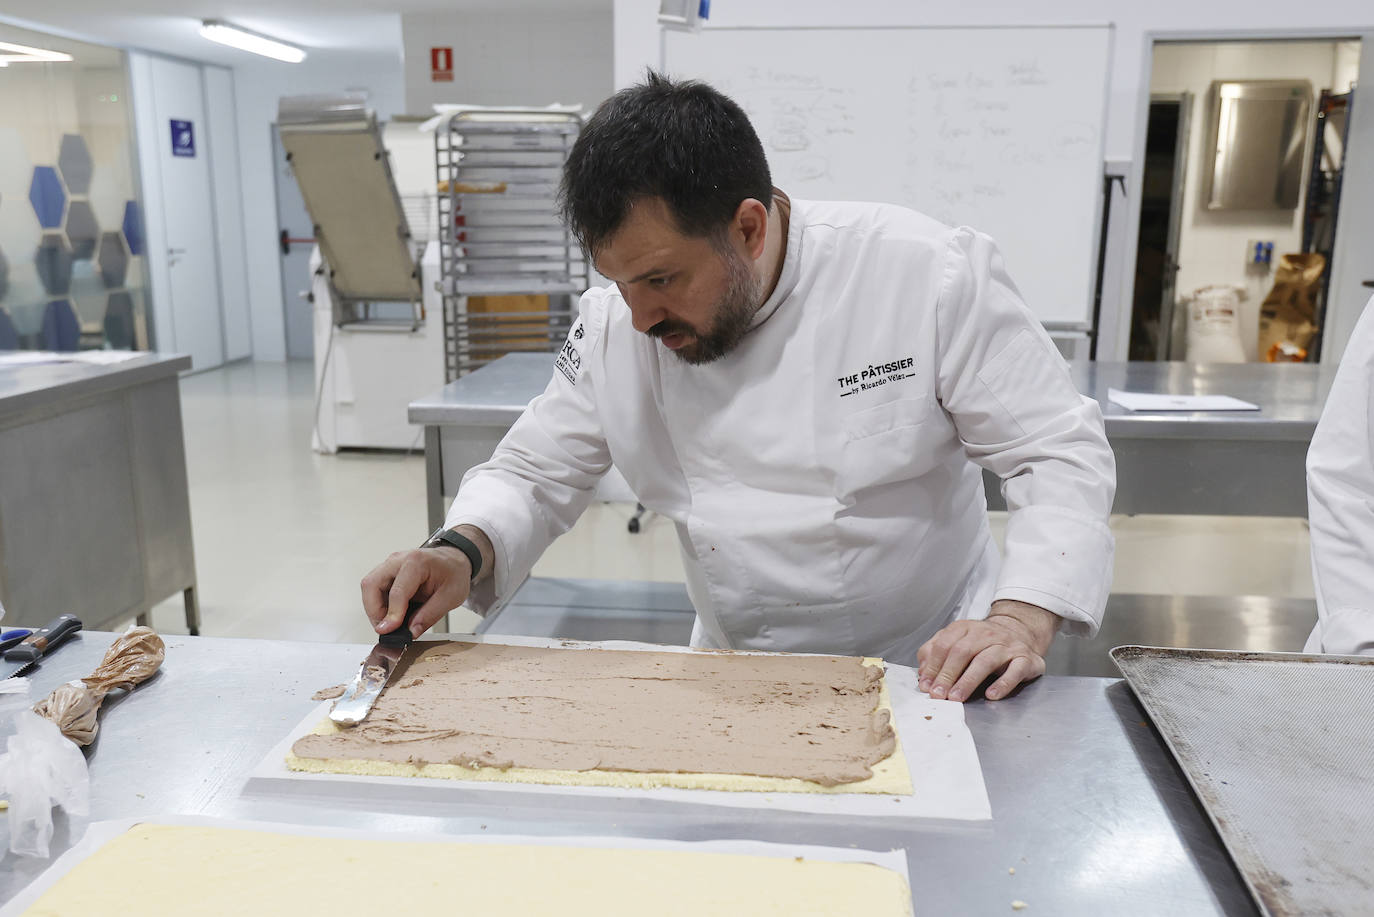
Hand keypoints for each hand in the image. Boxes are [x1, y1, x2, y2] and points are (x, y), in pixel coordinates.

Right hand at [360, 547, 472, 638]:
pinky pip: (374, 589)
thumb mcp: (451, 597)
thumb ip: (429, 615)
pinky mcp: (386, 572)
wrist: (454, 560)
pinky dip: (378, 605)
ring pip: (369, 587)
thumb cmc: (454, 573)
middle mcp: (398, 560)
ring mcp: (390, 565)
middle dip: (374, 611)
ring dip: (375, 609)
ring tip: (392, 623)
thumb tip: (411, 632)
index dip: (391, 615)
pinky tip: (393, 614)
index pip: (397, 591)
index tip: (389, 631)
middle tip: (387, 629)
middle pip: (371, 584)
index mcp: (417, 562)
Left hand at [916, 600, 1057, 702]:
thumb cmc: (983, 643)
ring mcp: (1007, 645)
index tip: (925, 685)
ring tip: (956, 697)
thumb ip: (935, 652)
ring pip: (985, 661)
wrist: (1021, 633)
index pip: (944, 645)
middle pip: (962, 652)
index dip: (933, 666)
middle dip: (947, 675)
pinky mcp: (1025, 659)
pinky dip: (1003, 684)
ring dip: (968, 681)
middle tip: (938, 695)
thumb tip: (923, 672)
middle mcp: (986, 634)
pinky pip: (1015, 671)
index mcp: (965, 628)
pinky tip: (991, 695)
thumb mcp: (957, 641)